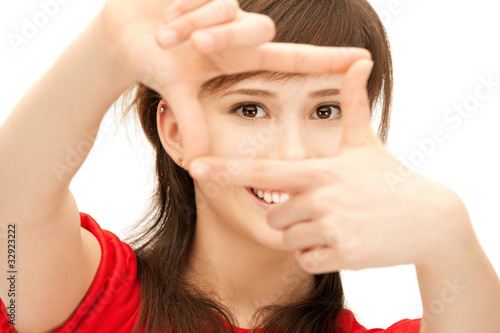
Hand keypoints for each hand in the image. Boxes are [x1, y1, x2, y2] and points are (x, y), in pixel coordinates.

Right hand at [94, 0, 370, 159]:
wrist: (122, 34)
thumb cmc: (151, 63)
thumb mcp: (175, 92)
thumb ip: (192, 121)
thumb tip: (199, 162)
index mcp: (239, 60)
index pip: (293, 59)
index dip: (327, 61)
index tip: (363, 60)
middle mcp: (240, 33)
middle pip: (260, 29)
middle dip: (223, 37)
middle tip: (192, 46)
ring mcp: (227, 8)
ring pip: (230, 10)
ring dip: (194, 24)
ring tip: (166, 35)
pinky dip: (184, 7)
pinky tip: (166, 12)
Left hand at [188, 59, 473, 273]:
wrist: (430, 220)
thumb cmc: (391, 178)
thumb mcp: (366, 143)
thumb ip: (353, 106)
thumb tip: (359, 62)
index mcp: (318, 170)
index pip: (263, 172)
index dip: (227, 170)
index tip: (196, 168)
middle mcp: (319, 198)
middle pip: (274, 215)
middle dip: (290, 216)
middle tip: (323, 210)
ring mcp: (330, 227)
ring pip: (288, 240)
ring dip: (305, 237)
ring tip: (338, 224)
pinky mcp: (342, 255)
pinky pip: (306, 260)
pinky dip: (319, 255)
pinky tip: (344, 243)